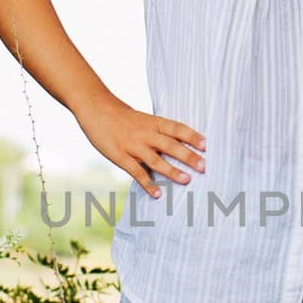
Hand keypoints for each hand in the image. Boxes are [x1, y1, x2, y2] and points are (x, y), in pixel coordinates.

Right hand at [80, 97, 205, 198]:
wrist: (96, 109)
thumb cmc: (123, 117)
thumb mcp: (144, 119)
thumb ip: (159, 131)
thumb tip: (180, 145)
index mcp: (153, 122)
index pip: (177, 128)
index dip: (192, 136)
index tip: (206, 145)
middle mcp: (145, 133)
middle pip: (170, 145)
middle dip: (188, 156)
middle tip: (203, 166)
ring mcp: (133, 146)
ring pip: (155, 160)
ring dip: (172, 171)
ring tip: (186, 180)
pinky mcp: (120, 156)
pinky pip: (136, 172)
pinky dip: (148, 183)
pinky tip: (158, 193)